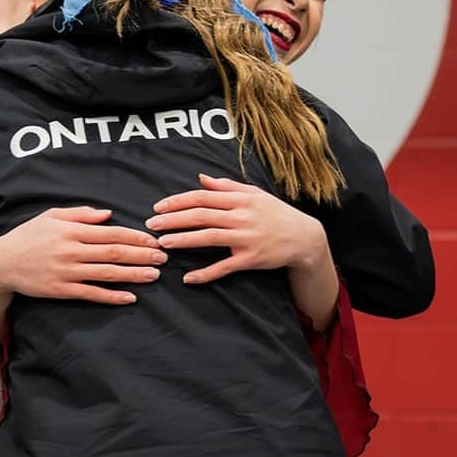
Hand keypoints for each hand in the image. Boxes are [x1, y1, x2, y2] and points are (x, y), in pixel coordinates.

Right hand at [0, 206, 166, 304]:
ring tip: (154, 276)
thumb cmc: (28, 236)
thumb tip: (108, 214)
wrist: (1, 262)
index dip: (136, 236)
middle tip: (163, 258)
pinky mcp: (61, 290)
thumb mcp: (52, 216)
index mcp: (72, 230)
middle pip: (114, 252)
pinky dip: (112, 296)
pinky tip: (130, 297)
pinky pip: (91, 293)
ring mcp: (67, 271)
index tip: (154, 240)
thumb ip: (81, 214)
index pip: (112, 232)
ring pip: (107, 273)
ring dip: (133, 275)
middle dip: (142, 255)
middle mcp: (72, 250)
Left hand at [146, 174, 328, 283]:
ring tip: (163, 244)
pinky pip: (224, 267)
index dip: (178, 201)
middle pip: (201, 215)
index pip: (202, 197)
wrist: (304, 237)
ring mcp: (246, 238)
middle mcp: (241, 216)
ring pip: (208, 238)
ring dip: (183, 240)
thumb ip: (226, 186)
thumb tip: (200, 178)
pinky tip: (188, 278)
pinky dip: (206, 273)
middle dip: (173, 219)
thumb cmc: (275, 213)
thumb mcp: (254, 193)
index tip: (158, 207)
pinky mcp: (250, 259)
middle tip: (152, 225)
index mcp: (240, 198)